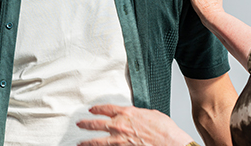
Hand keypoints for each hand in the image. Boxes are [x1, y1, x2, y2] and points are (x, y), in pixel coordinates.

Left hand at [76, 104, 195, 145]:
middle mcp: (121, 126)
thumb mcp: (151, 114)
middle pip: (97, 124)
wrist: (171, 143)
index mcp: (128, 113)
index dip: (97, 109)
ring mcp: (121, 140)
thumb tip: (134, 115)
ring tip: (80, 143)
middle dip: (86, 124)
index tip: (92, 110)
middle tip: (79, 124)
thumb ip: (138, 114)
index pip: (106, 109)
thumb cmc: (165, 130)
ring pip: (98, 141)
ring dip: (87, 142)